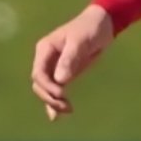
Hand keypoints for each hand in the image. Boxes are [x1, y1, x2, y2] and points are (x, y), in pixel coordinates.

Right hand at [31, 5, 114, 120]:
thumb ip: (69, 59)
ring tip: (67, 110)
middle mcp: (46, 59)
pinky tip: (56, 115)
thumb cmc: (89, 28)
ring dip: (53, 102)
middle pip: (40, 84)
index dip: (47, 86)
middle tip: (66, 107)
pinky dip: (55, 101)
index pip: (39, 73)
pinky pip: (56, 89)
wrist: (102, 25)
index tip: (61, 93)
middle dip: (50, 97)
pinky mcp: (64, 73)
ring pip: (46, 89)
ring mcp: (54, 67)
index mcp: (45, 49)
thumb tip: (59, 80)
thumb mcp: (80, 41)